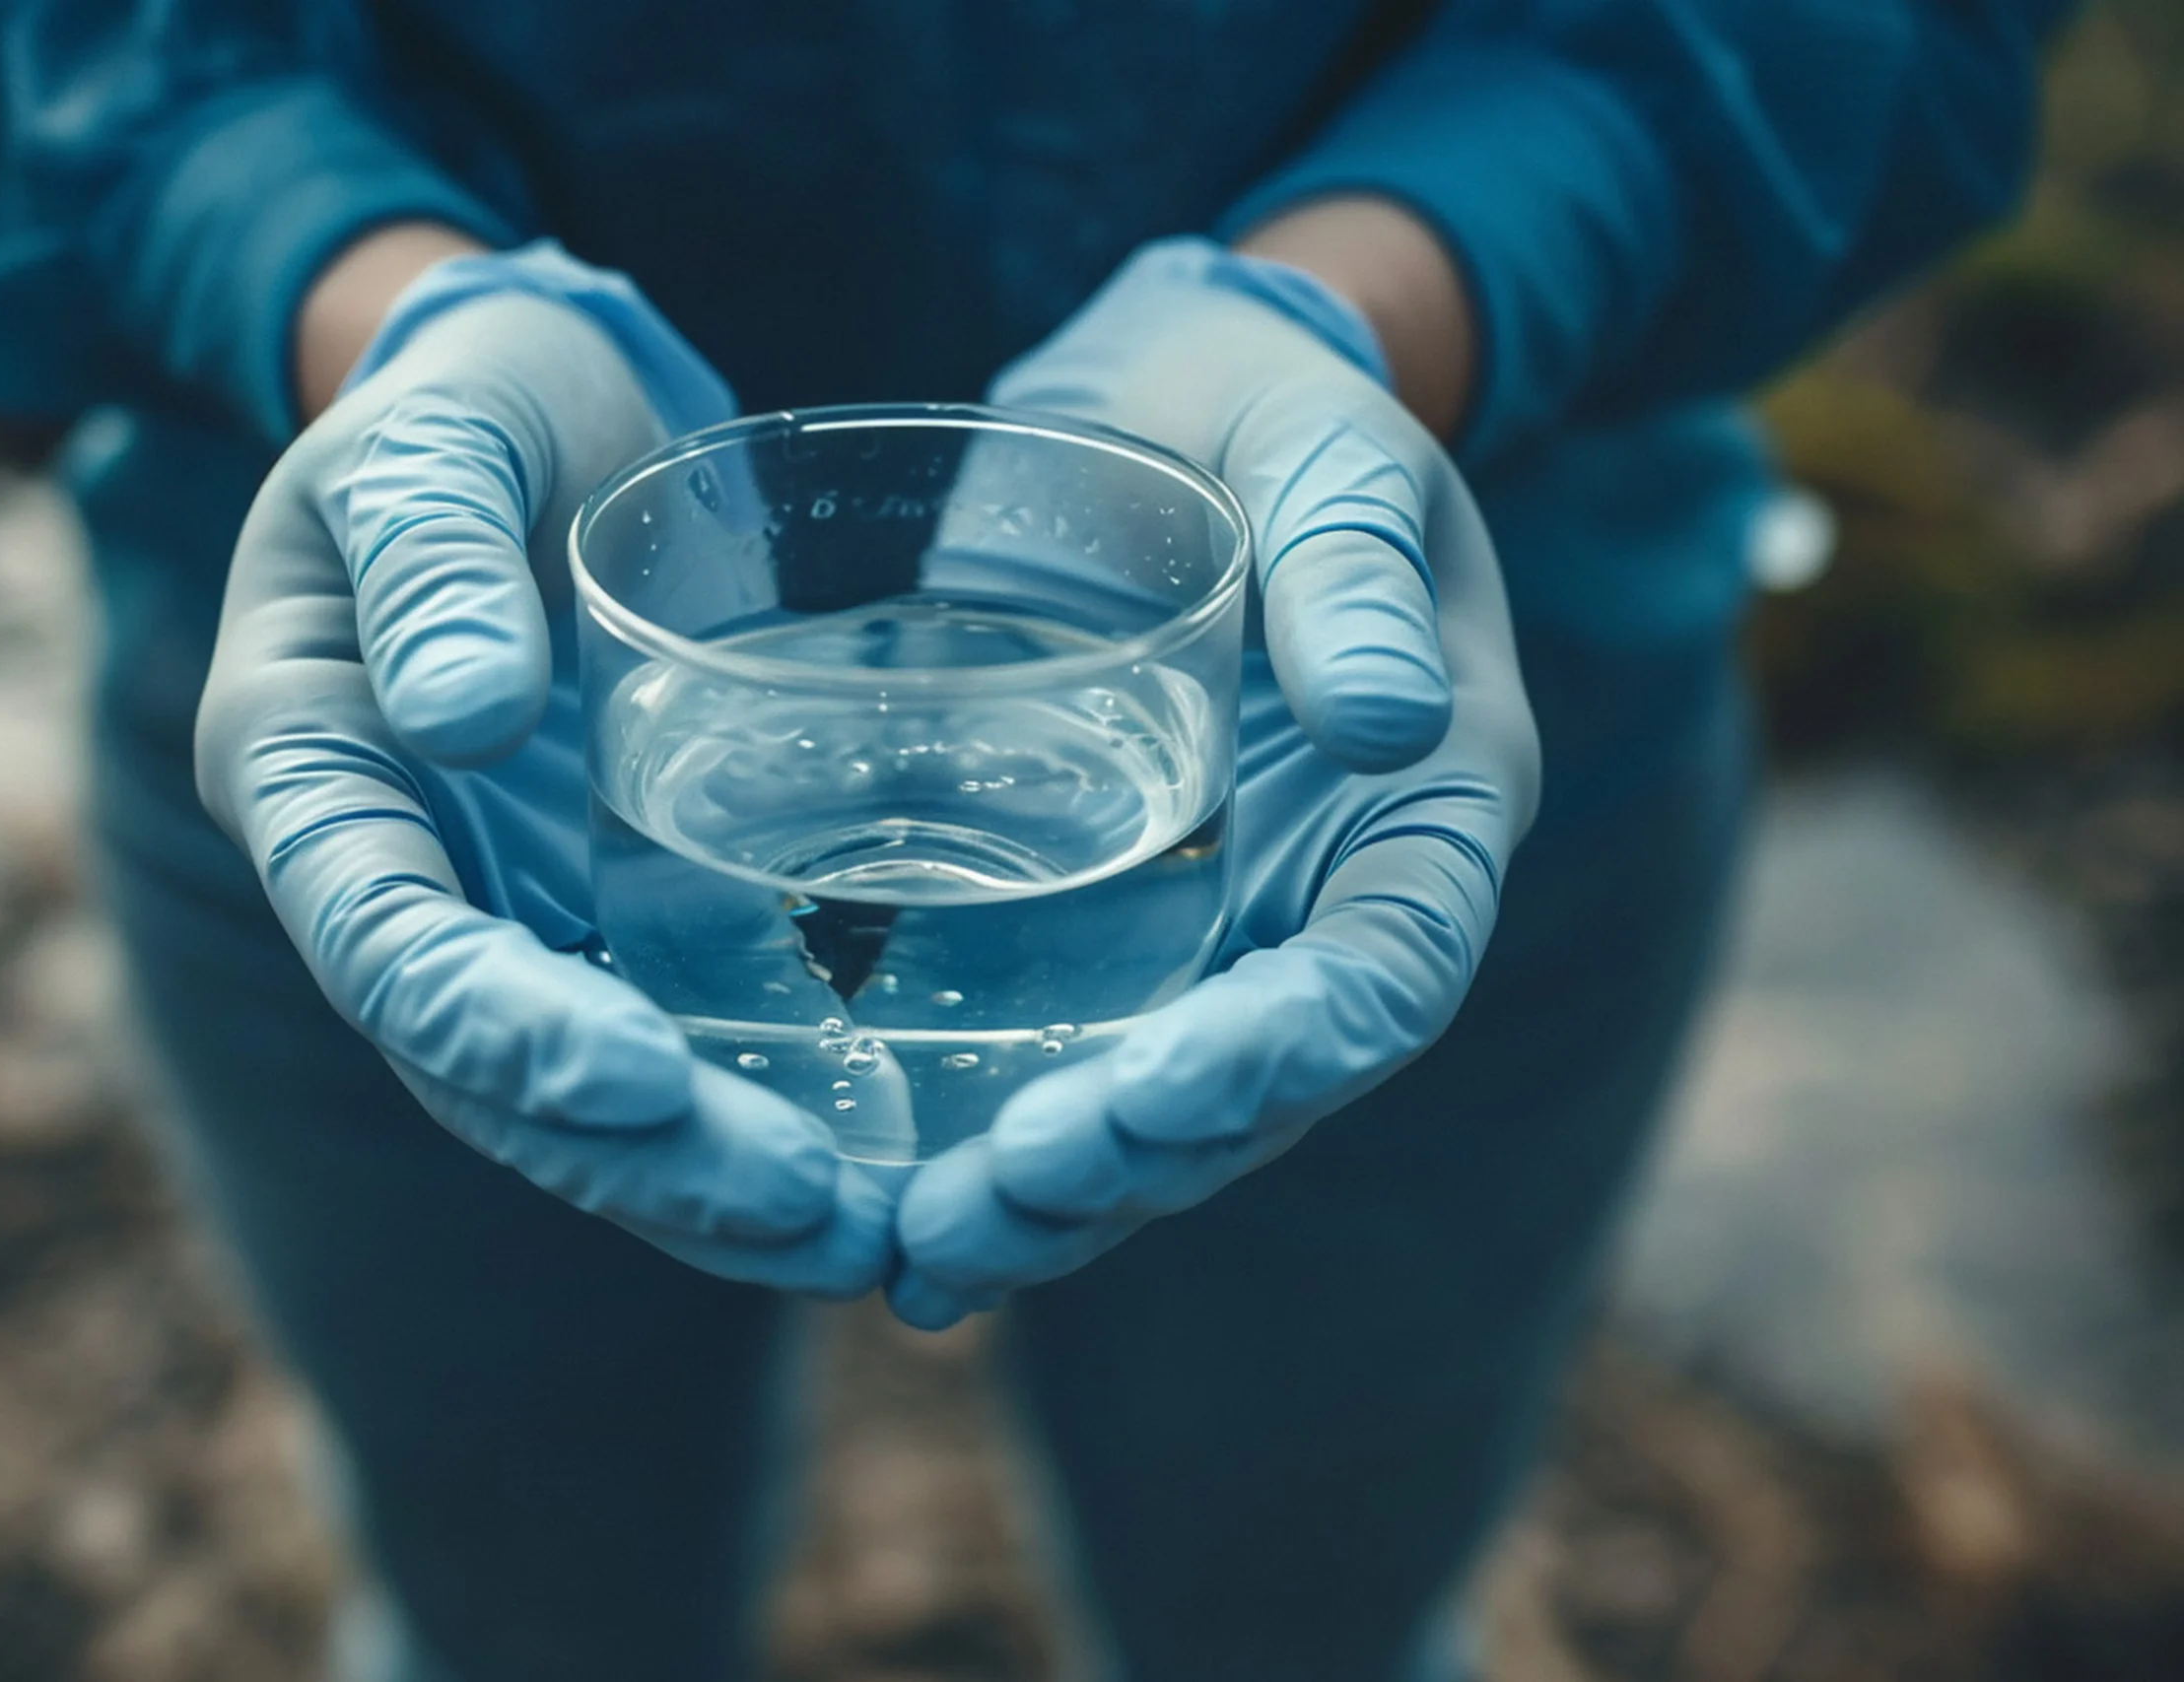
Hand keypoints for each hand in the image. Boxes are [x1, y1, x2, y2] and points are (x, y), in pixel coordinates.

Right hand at [196, 244, 893, 1296]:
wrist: (539, 409)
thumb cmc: (470, 403)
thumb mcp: (438, 434)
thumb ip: (433, 556)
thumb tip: (456, 717)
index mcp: (309, 772)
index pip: (388, 946)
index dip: (502, 1031)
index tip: (642, 1087)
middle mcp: (390, 877)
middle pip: (492, 1072)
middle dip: (641, 1158)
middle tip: (807, 1214)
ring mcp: (494, 907)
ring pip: (581, 1094)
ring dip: (705, 1180)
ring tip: (862, 1241)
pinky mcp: (595, 908)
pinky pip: (660, 1037)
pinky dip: (745, 1112)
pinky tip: (871, 1165)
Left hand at [889, 238, 1539, 1326]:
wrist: (1178, 403)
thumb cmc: (1269, 405)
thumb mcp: (1324, 444)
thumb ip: (1355, 564)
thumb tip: (1393, 720)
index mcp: (1431, 802)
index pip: (1385, 969)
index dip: (1284, 1053)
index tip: (1155, 1105)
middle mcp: (1337, 896)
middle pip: (1260, 1085)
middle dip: (1131, 1163)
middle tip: (981, 1216)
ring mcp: (1229, 921)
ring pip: (1160, 1104)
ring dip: (1052, 1193)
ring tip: (920, 1260)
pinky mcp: (1121, 917)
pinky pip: (1075, 1048)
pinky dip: (998, 1133)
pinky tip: (896, 1204)